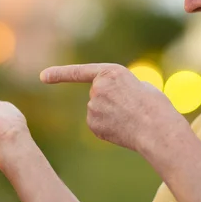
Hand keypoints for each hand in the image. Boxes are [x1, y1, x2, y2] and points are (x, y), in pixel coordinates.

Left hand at [40, 63, 186, 152]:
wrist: (157, 129)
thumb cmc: (154, 106)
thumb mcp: (139, 85)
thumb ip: (118, 87)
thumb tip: (111, 99)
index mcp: (110, 72)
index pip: (79, 72)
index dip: (60, 74)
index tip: (43, 76)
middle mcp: (97, 88)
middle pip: (97, 94)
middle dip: (111, 101)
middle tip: (132, 107)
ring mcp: (93, 107)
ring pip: (97, 110)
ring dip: (110, 114)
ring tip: (131, 119)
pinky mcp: (93, 125)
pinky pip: (98, 124)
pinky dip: (108, 127)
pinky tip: (123, 129)